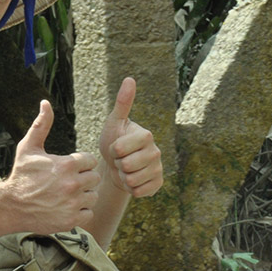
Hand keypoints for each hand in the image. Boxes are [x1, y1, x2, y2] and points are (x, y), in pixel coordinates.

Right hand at [4, 100, 100, 231]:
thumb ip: (41, 125)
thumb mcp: (28, 148)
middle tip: (67, 182)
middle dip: (83, 179)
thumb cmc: (20, 175)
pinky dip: (80, 211)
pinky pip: (88, 213)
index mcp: (66, 164)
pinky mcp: (71, 219)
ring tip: (66, 195)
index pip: (90, 160)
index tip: (68, 168)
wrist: (10, 206)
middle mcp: (72, 184)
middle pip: (94, 178)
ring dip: (83, 195)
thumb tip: (45, 103)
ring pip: (93, 196)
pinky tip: (66, 207)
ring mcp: (73, 203)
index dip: (80, 163)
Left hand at [97, 77, 162, 196]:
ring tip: (124, 169)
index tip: (115, 146)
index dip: (113, 150)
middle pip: (127, 165)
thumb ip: (122, 103)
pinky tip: (131, 180)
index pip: (120, 149)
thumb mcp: (114, 123)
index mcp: (146, 135)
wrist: (115, 165)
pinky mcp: (158, 184)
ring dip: (123, 177)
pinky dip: (130, 188)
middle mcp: (157, 151)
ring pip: (133, 180)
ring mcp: (158, 168)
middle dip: (118, 164)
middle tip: (119, 159)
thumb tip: (130, 79)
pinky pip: (139, 191)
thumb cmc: (113, 140)